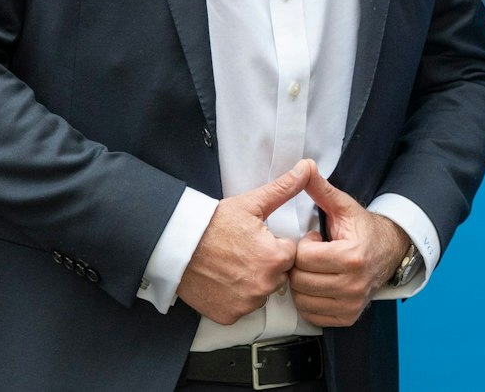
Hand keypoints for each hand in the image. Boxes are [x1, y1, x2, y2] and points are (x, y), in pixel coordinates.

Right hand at [176, 159, 312, 325]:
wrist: (177, 246)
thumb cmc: (213, 223)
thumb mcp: (252, 203)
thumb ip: (284, 189)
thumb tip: (307, 168)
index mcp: (275, 258)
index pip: (289, 254)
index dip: (274, 245)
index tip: (255, 240)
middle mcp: (264, 285)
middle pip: (278, 276)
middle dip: (266, 265)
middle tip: (242, 252)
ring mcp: (246, 304)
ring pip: (260, 293)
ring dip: (251, 282)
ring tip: (230, 265)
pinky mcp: (229, 315)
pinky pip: (241, 308)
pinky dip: (234, 298)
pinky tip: (222, 281)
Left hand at [288, 168, 410, 327]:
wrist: (389, 252)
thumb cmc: (362, 229)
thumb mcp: (344, 207)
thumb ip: (322, 190)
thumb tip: (306, 166)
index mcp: (351, 256)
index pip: (303, 258)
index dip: (303, 246)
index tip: (315, 239)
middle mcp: (353, 284)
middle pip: (300, 281)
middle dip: (300, 265)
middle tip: (313, 255)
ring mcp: (351, 304)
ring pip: (303, 299)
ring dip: (302, 284)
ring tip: (317, 269)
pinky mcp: (348, 316)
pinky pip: (312, 315)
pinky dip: (309, 301)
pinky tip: (319, 285)